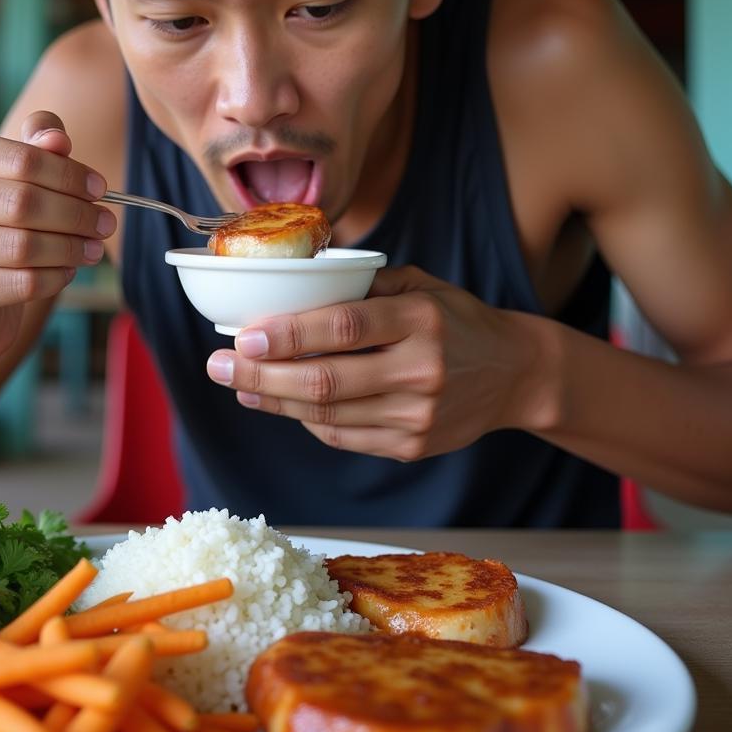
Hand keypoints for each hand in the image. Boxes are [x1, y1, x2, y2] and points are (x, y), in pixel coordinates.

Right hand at [0, 111, 114, 357]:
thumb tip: (57, 139)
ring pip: (21, 245)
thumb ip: (39, 150)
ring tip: (92, 251)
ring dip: (69, 249)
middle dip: (76, 215)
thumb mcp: (21, 180)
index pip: (23, 159)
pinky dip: (52, 279)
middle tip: (106, 225)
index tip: (101, 190)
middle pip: (23, 202)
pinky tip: (66, 274)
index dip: (70, 175)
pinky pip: (16, 282)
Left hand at [205, 266, 545, 459]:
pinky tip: (277, 402)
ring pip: (327, 415)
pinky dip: (304, 420)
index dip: (289, 334)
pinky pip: (342, 437)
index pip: (344, 327)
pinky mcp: (412, 447)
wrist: (514, 374)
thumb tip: (291, 286)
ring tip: (237, 383)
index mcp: (421, 319)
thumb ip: (361, 286)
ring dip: (273, 400)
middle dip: (261, 375)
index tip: (244, 335)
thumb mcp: (419, 285)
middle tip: (217, 365)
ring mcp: (417, 416)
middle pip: (325, 380)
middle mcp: (421, 370)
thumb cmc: (455, 319)